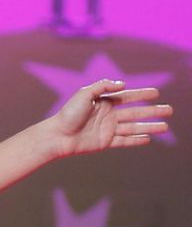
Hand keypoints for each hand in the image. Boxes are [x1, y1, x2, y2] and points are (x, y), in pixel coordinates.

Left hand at [47, 77, 172, 157]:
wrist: (57, 136)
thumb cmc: (68, 113)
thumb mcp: (84, 93)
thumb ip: (103, 86)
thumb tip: (123, 84)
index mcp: (104, 102)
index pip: (127, 97)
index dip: (142, 95)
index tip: (157, 93)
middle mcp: (108, 115)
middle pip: (135, 113)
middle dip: (152, 111)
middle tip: (169, 110)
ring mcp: (108, 129)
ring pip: (133, 128)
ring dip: (149, 127)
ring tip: (165, 127)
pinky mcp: (105, 142)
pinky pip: (125, 141)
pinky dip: (137, 140)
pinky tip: (149, 138)